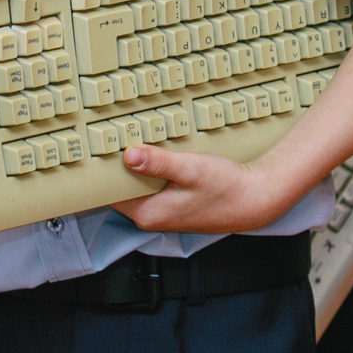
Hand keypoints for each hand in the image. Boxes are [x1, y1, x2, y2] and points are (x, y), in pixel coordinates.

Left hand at [110, 145, 295, 234]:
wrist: (255, 200)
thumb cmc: (227, 188)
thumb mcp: (191, 169)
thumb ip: (158, 163)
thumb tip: (128, 156)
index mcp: (148, 213)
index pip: (108, 193)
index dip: (101, 170)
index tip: (97, 147)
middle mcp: (151, 217)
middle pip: (119, 189)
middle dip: (116, 165)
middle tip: (111, 135)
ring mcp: (162, 212)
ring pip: (135, 187)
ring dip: (133, 167)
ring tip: (129, 140)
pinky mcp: (172, 205)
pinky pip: (149, 187)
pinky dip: (148, 171)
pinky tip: (153, 153)